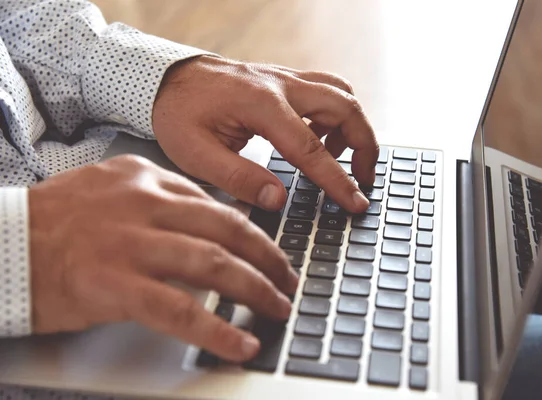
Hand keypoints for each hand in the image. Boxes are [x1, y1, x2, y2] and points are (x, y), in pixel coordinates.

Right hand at [28, 155, 296, 361]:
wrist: (2, 243)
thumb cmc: (55, 220)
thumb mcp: (110, 190)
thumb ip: (159, 200)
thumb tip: (206, 223)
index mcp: (146, 177)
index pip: (216, 203)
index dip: (252, 232)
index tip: (269, 251)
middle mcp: (145, 204)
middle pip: (229, 228)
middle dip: (269, 257)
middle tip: (288, 278)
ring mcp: (132, 243)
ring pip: (215, 264)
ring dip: (257, 290)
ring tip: (279, 308)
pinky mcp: (116, 285)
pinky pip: (181, 310)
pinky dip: (217, 330)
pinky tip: (241, 343)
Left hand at [152, 56, 377, 212]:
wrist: (166, 78)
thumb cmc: (177, 113)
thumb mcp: (195, 153)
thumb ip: (238, 177)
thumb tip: (277, 199)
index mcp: (260, 104)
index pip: (311, 149)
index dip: (338, 180)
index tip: (356, 202)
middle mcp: (280, 84)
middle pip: (345, 106)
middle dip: (365, 144)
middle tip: (364, 178)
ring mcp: (284, 78)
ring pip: (341, 93)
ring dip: (352, 126)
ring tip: (339, 159)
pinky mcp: (283, 79)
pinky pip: (325, 90)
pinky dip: (334, 115)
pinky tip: (317, 138)